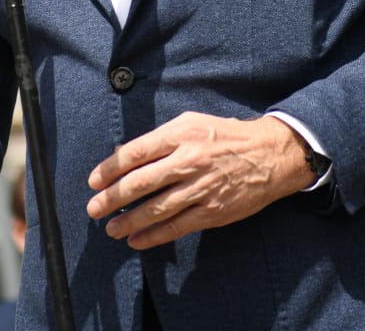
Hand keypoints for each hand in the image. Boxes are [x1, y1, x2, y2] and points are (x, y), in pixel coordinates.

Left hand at [85, 112, 310, 249]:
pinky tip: (136, 240)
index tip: (94, 180)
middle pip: (140, 182)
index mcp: (182, 134)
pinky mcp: (213, 210)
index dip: (110, 168)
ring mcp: (201, 187)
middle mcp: (190, 160)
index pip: (135, 152)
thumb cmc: (227, 136)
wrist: (270, 154)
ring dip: (128, 221)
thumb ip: (161, 138)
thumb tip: (126, 154)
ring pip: (156, 208)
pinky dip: (153, 236)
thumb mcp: (193, 123)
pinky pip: (176, 226)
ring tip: (111, 228)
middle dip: (112, 198)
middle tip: (93, 208)